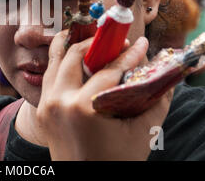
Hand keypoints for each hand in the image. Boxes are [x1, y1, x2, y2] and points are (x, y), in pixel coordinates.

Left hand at [36, 32, 172, 160]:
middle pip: (74, 55)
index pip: (108, 71)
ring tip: (94, 42)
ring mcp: (46, 104)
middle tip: (117, 42)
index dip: (128, 55)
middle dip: (97, 43)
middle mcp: (58, 101)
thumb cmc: (117, 162)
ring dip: (74, 47)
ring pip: (55, 61)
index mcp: (82, 108)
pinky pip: (50, 75)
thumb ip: (155, 99)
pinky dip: (62, 62)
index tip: (140, 43)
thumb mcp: (143, 133)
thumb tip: (161, 70)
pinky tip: (77, 58)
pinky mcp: (42, 109)